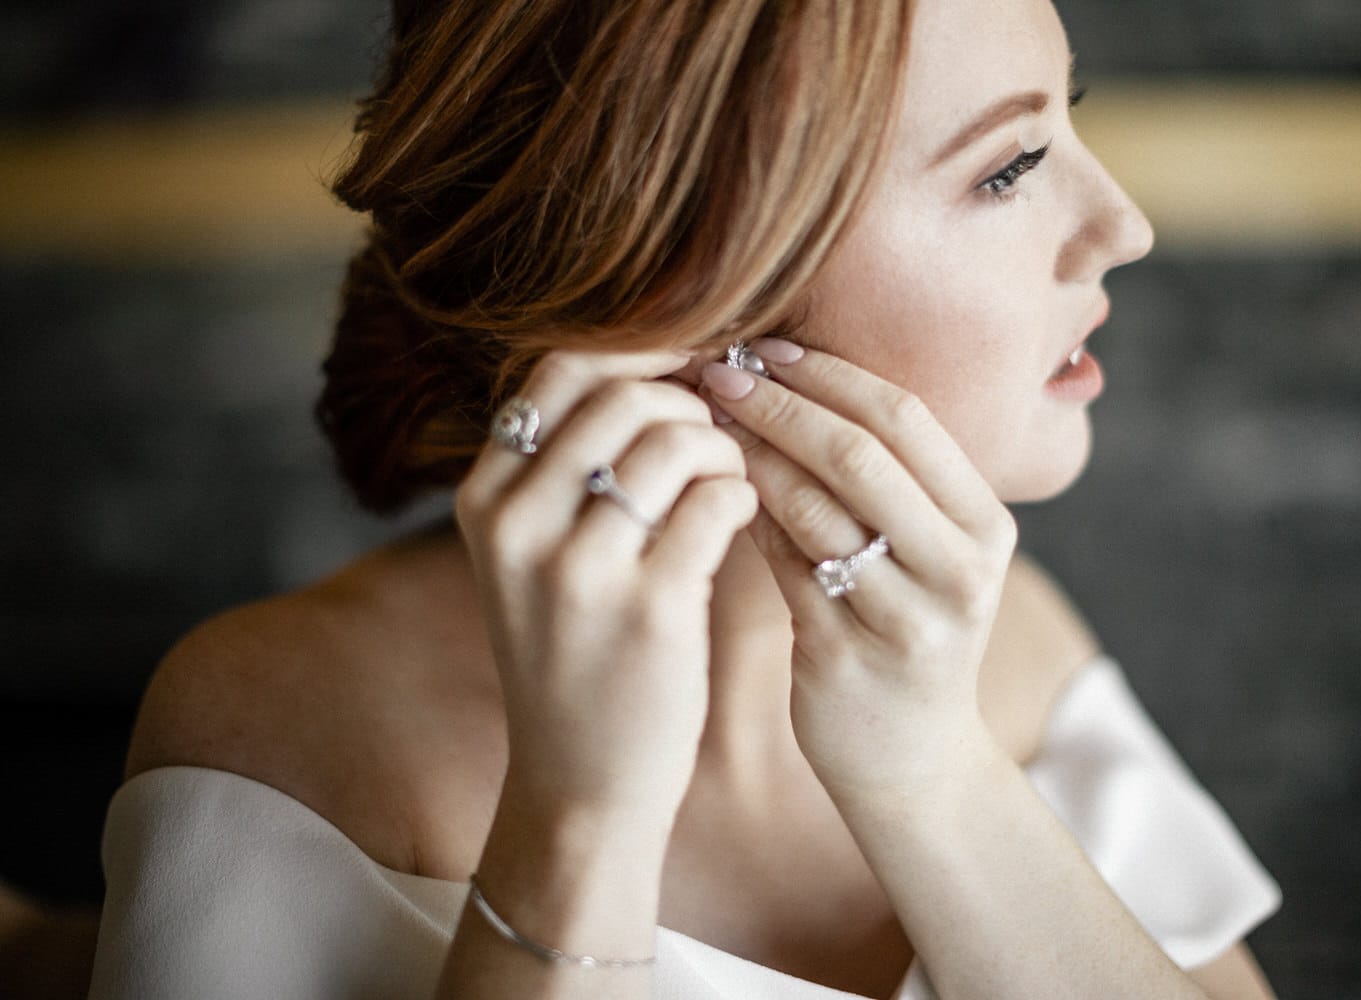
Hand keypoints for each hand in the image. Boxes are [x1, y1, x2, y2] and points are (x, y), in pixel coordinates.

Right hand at [456, 350, 757, 830]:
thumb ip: (563, 468)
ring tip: (729, 482)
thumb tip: (653, 365)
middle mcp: (518, 525)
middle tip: (715, 440)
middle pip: (624, 395)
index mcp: (484, 499)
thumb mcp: (530, 557)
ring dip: (723, 449)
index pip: (561, 370)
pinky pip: (716, 501)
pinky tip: (740, 518)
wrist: (580, 782)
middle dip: (689, 403)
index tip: (687, 366)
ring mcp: (579, 569)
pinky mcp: (649, 609)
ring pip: (675, 440)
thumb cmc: (574, 655)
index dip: (640, 352)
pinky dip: (743, 495)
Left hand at [702, 340, 1015, 795]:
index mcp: (986, 524)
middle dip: (780, 404)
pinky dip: (745, 518)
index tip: (765, 348)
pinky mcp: (849, 657)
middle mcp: (960, 567)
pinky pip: (785, 566)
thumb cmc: (904, 631)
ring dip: (750, 456)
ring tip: (700, 424)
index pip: (906, 418)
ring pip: (816, 509)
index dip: (829, 374)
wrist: (913, 762)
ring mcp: (909, 618)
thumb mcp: (923, 553)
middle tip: (717, 374)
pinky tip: (709, 491)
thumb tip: (780, 379)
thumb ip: (877, 479)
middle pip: (862, 455)